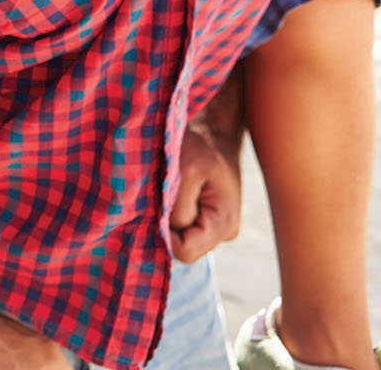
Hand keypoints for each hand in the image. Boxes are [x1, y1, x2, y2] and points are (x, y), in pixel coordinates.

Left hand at [169, 122, 242, 261]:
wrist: (213, 130)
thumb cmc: (201, 145)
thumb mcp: (186, 170)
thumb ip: (177, 206)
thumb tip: (164, 231)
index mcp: (224, 224)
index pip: (185, 251)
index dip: (164, 234)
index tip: (156, 205)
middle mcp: (223, 232)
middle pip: (181, 247)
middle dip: (164, 224)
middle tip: (159, 194)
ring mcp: (214, 227)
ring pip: (178, 237)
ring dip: (166, 216)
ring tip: (166, 188)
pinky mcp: (204, 218)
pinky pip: (179, 226)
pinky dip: (168, 211)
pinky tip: (169, 191)